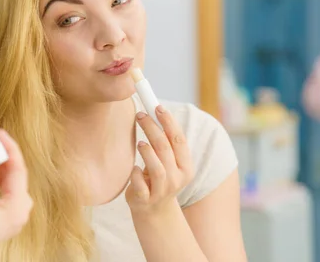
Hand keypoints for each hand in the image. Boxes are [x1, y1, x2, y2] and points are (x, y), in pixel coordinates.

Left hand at [125, 105, 194, 219]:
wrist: (154, 212)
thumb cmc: (159, 178)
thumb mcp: (168, 162)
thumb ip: (165, 143)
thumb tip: (154, 111)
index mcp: (186, 167)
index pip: (179, 140)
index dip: (168, 122)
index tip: (157, 107)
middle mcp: (177, 178)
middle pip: (165, 149)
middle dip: (152, 128)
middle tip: (140, 115)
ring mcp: (162, 190)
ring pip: (157, 167)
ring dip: (147, 151)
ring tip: (140, 142)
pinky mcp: (146, 200)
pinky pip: (140, 185)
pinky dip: (136, 174)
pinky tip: (133, 168)